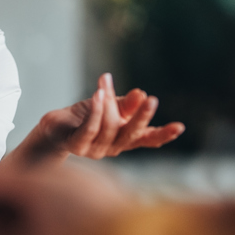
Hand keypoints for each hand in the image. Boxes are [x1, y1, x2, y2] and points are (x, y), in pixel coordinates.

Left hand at [29, 73, 184, 161]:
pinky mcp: (78, 145)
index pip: (147, 139)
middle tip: (151, 99)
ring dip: (109, 103)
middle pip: (131, 134)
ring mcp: (95, 150)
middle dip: (142, 117)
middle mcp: (113, 148)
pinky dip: (96, 110)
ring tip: (105, 83)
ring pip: (109, 126)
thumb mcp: (108, 106)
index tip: (180, 126)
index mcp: (124, 139)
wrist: (54, 128)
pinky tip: (99, 94)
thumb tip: (141, 93)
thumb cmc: (84, 117)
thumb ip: (124, 104)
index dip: (163, 134)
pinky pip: (90, 128)